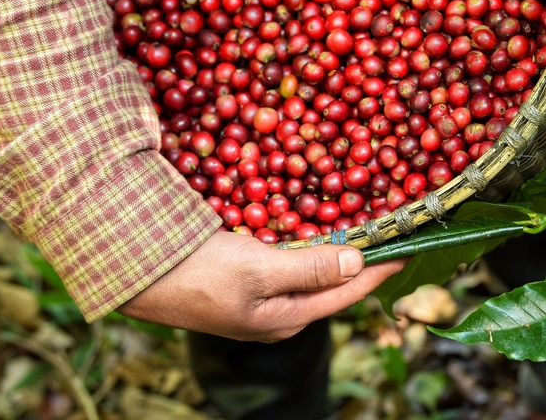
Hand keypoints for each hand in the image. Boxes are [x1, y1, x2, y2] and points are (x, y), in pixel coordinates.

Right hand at [118, 231, 404, 340]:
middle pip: (335, 285)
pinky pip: (289, 262)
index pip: (349, 291)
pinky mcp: (245, 281)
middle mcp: (280, 313)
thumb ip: (310, 269)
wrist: (134, 273)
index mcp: (288, 318)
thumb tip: (358, 262)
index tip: (411, 246)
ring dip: (338, 251)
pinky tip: (317, 227)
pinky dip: (309, 245)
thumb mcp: (258, 271)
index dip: (382, 268)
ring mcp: (262, 299)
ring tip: (367, 227)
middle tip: (393, 232)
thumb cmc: (197, 274)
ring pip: (313, 272)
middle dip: (365, 259)